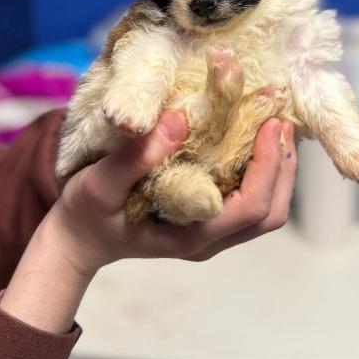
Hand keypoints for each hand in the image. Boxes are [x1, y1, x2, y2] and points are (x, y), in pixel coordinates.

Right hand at [0, 110, 296, 332]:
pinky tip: (253, 136)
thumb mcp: (100, 184)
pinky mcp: (205, 216)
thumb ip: (136, 157)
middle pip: (269, 212)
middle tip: (280, 118)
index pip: (250, 208)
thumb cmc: (86, 214)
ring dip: (276, 167)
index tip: (270, 123)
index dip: (268, 165)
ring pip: (263, 208)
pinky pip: (247, 198)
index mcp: (190, 236)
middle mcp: (207, 238)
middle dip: (283, 165)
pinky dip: (260, 168)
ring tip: (274, 124)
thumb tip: (179, 121)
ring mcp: (209, 231)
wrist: (76, 239)